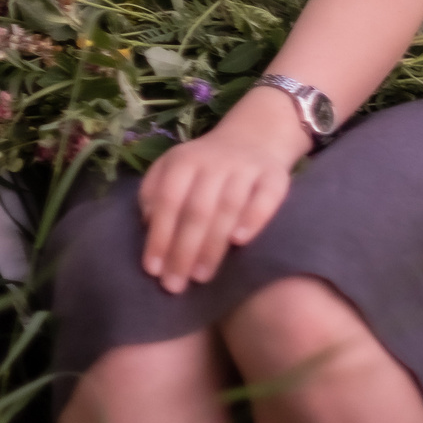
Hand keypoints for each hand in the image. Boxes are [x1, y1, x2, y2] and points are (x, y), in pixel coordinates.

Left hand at [137, 91, 314, 293]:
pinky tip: (240, 242)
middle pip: (197, 209)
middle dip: (183, 250)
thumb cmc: (204, 166)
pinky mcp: (275, 176)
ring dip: (213, 244)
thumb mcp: (172, 168)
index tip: (153, 270)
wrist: (254, 137)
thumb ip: (154, 192)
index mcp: (184, 161)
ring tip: (201, 276)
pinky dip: (253, 218)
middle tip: (175, 285)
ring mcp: (246, 168)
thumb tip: (147, 223)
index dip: (159, 235)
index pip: (167, 200)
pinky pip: (266, 197)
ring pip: (228, 207)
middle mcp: (214, 162)